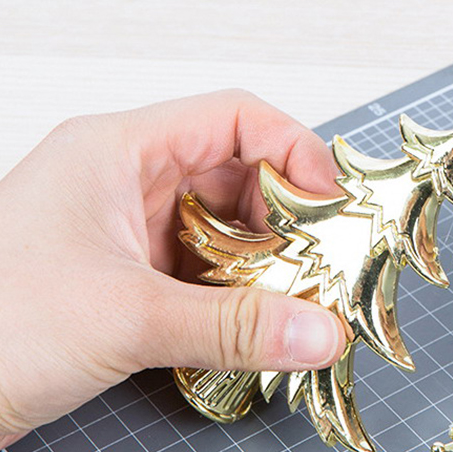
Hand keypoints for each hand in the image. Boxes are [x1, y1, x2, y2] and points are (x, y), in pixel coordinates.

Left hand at [0, 90, 346, 451]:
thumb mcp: (128, 318)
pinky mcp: (129, 285)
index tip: (334, 206)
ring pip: (224, 234)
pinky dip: (239, 300)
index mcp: (117, 153)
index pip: (233, 119)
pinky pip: (205, 277)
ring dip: (267, 268)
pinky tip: (260, 328)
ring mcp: (128, 238)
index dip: (295, 153)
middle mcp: (126, 186)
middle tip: (327, 268)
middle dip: (288, 223)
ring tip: (300, 304)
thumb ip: (235, 325)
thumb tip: (320, 332)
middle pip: (238, 179)